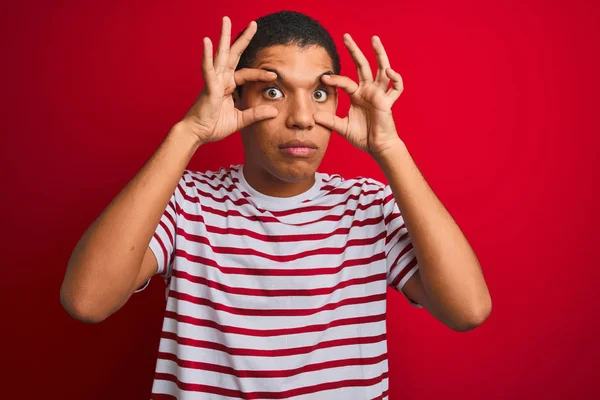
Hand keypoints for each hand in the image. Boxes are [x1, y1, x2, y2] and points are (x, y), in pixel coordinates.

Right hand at [180, 17, 278, 143]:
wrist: (197, 134)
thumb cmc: (213, 126)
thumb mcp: (240, 120)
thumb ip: (256, 114)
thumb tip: (274, 111)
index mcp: (229, 86)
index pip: (247, 74)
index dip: (261, 73)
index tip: (274, 74)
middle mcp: (221, 79)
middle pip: (234, 55)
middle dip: (243, 39)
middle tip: (253, 24)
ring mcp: (214, 81)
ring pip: (220, 55)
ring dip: (223, 37)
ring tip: (226, 20)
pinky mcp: (208, 87)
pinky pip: (207, 69)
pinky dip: (206, 55)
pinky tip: (206, 41)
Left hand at [314, 34, 403, 155]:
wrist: (377, 147)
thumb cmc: (363, 136)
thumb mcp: (342, 127)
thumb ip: (330, 121)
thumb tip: (313, 116)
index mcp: (357, 95)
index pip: (345, 81)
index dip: (334, 79)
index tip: (323, 78)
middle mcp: (368, 91)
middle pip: (363, 65)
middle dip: (354, 51)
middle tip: (346, 36)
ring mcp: (379, 94)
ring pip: (382, 69)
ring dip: (379, 53)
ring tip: (374, 39)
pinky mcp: (388, 102)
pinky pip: (396, 87)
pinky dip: (395, 78)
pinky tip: (389, 72)